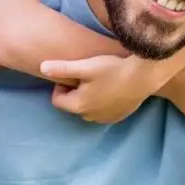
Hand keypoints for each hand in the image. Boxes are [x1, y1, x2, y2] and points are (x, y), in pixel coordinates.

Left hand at [39, 55, 159, 123]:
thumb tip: (41, 67)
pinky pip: (103, 110)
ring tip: (99, 79)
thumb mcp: (85, 66)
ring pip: (88, 108)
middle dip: (75, 91)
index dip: (61, 85)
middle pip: (73, 104)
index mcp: (78, 106)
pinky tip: (111, 86)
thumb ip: (61, 68)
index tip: (72, 73)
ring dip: (89, 96)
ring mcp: (105, 119)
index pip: (57, 100)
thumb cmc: (112, 69)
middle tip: (86, 74)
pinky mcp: (119, 117)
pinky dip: (102, 101)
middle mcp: (90, 117)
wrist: (143, 76)